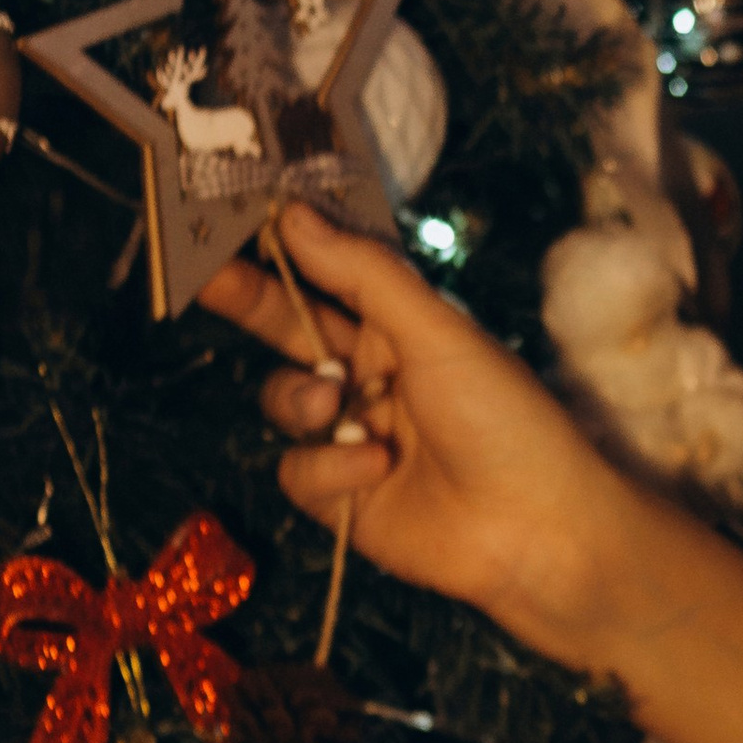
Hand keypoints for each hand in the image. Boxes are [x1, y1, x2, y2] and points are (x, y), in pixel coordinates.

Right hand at [203, 205, 615, 636]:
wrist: (538, 528)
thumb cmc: (506, 418)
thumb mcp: (437, 332)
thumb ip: (363, 276)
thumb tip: (295, 214)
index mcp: (401, 328)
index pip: (327, 277)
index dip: (283, 252)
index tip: (233, 221)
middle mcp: (372, 376)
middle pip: (289, 330)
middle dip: (250, 302)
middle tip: (204, 278)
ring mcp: (353, 436)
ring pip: (283, 402)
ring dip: (302, 401)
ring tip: (337, 408)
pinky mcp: (343, 497)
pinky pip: (298, 470)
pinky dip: (329, 468)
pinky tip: (375, 469)